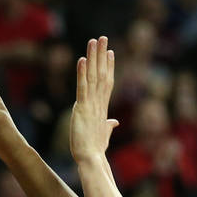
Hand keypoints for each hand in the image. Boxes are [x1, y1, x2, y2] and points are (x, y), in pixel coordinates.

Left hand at [70, 37, 118, 164]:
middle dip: (102, 55)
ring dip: (93, 58)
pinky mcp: (81, 109)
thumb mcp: (103, 134)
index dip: (108, 66)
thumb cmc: (95, 149)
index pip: (107, 82)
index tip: (109, 52)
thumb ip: (108, 125)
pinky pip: (82, 88)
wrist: (90, 159)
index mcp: (102, 107)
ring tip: (94, 41)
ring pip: (93, 77)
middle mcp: (98, 102)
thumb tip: (114, 121)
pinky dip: (82, 74)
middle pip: (102, 74)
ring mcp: (91, 105)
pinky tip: (82, 60)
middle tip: (102, 37)